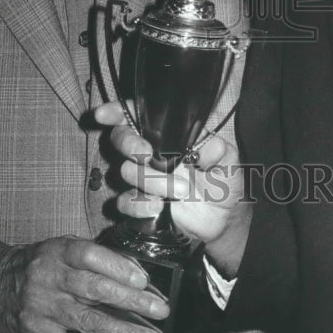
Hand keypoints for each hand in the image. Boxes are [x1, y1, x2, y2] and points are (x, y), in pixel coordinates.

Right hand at [0, 235, 169, 332]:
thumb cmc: (38, 264)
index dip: (118, 267)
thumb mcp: (61, 249)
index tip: (143, 280)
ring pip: (87, 320)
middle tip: (159, 311)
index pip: (91, 256)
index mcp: (59, 251)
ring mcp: (42, 307)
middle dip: (131, 301)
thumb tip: (135, 272)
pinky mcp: (36, 332)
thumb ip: (93, 257)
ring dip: (122, 331)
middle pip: (95, 289)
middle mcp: (49, 278)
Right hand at [96, 101, 251, 277]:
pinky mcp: (140, 204)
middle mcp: (151, 153)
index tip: (104, 115)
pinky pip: (125, 202)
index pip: (138, 116)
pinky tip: (158, 208)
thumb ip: (219, 151)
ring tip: (182, 191)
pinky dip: (139, 205)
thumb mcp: (229, 162)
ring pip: (125, 171)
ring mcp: (143, 179)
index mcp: (169, 136)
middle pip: (121, 138)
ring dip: (151, 181)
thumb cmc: (224, 181)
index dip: (117, 111)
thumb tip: (208, 146)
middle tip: (146, 153)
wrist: (222, 220)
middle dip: (129, 143)